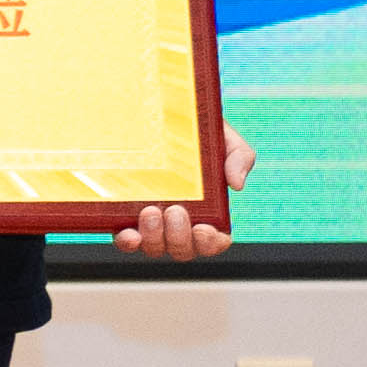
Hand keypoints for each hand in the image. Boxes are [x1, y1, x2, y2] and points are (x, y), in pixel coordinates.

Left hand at [118, 131, 254, 267]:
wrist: (158, 117)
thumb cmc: (196, 133)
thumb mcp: (225, 139)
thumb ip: (240, 157)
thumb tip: (237, 184)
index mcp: (208, 211)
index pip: (214, 241)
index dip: (210, 243)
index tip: (203, 228)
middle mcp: (179, 222)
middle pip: (183, 249)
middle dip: (179, 237)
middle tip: (175, 210)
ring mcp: (152, 222)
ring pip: (155, 247)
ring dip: (154, 237)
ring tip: (151, 210)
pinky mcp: (125, 216)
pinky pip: (126, 241)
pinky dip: (128, 243)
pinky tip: (130, 233)